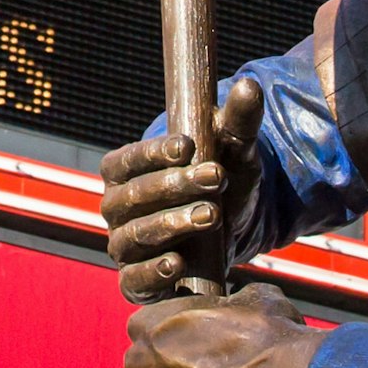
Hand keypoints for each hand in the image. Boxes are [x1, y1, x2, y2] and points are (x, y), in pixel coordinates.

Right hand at [99, 73, 265, 302]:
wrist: (230, 231)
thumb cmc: (220, 181)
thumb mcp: (233, 150)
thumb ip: (238, 121)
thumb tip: (251, 85)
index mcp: (124, 171)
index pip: (127, 160)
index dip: (153, 153)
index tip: (188, 147)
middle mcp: (116, 208)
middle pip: (134, 197)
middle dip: (175, 187)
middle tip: (217, 178)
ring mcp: (124, 246)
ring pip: (136, 236)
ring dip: (172, 225)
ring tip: (211, 215)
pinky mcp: (136, 281)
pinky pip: (134, 281)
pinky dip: (152, 274)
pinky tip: (178, 264)